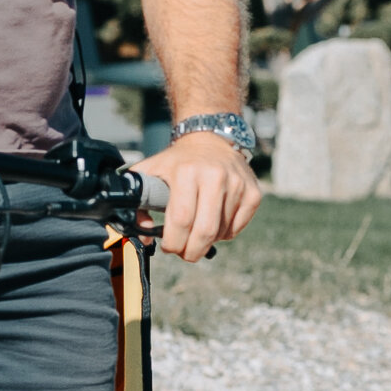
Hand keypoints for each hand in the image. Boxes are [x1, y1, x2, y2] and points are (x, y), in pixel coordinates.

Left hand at [135, 128, 260, 261]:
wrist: (209, 138)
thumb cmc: (176, 161)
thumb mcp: (150, 173)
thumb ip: (137, 204)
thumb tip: (146, 237)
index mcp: (186, 171)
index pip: (181, 220)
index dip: (173, 242)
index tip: (169, 246)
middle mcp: (215, 176)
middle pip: (205, 232)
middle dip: (192, 252)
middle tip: (185, 253)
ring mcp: (237, 184)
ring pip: (221, 233)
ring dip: (207, 241)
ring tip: (196, 230)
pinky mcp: (253, 192)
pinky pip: (237, 228)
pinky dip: (224, 233)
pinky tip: (214, 221)